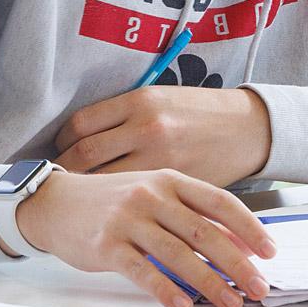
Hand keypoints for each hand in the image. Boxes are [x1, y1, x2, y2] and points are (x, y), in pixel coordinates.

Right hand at [13, 169, 277, 306]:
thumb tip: (238, 243)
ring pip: (178, 254)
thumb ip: (191, 213)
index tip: (271, 251)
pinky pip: (142, 271)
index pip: (219, 202)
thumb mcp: (153, 194)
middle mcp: (152, 196)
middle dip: (237, 263)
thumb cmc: (112, 201)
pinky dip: (165, 289)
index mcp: (170, 180)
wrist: (55, 203)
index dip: (249, 227)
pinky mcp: (107, 245)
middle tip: (258, 288)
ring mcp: (128, 219)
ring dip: (209, 283)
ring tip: (230, 304)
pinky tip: (183, 305)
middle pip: (204, 232)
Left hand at [54, 84, 270, 186]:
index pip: (80, 124)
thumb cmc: (201, 113)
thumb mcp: (160, 99)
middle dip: (65, 169)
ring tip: (78, 195)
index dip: (63, 141)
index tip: (61, 150)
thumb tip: (85, 136)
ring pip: (104, 180)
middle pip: (84, 154)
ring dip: (86, 190)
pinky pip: (132, 198)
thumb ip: (125, 116)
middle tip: (59, 178)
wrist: (248, 129)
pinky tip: (109, 208)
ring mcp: (159, 158)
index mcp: (139, 101)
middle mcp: (146, 127)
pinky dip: (116, 205)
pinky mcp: (174, 183)